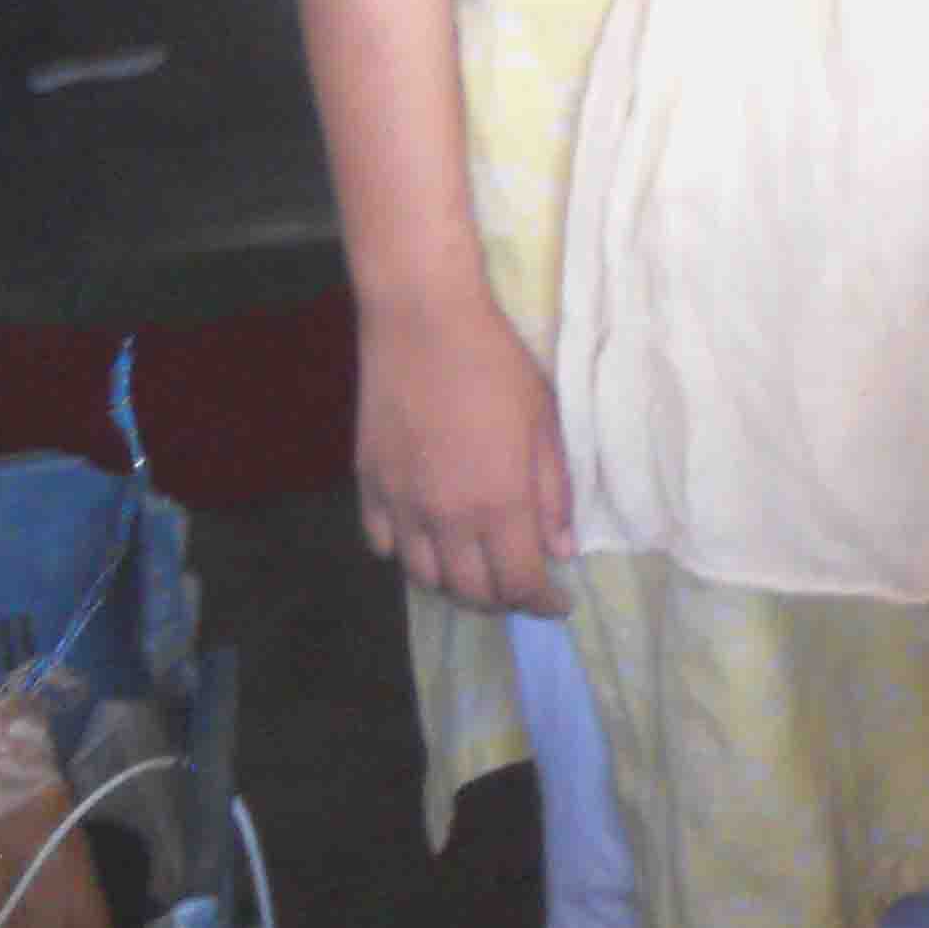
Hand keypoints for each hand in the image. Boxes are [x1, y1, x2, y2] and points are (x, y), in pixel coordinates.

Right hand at [354, 283, 574, 614]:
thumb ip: (553, 492)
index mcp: (498, 502)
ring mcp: (399, 505)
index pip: (518, 583)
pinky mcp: (367, 486)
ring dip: (455, 582)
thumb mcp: (544, 423)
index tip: (557, 604)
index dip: (541, 604)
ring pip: (423, 576)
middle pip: (470, 591)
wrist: (423, 323)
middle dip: (501, 599)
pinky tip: (428, 536)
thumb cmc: (497, 365)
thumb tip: (561, 550)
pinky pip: (383, 544)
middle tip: (520, 585)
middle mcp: (445, 517)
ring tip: (477, 566)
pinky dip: (408, 552)